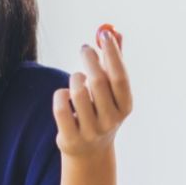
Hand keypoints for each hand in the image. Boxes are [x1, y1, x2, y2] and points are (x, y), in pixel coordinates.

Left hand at [53, 26, 132, 162]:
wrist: (90, 152)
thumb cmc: (101, 111)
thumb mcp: (112, 92)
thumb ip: (113, 62)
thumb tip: (115, 32)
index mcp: (125, 107)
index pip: (120, 77)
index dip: (113, 54)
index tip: (105, 34)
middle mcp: (111, 120)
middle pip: (98, 82)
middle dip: (90, 59)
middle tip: (85, 48)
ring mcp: (91, 130)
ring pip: (77, 92)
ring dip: (75, 79)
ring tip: (77, 79)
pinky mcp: (70, 137)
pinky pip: (61, 106)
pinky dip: (60, 95)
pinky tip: (64, 95)